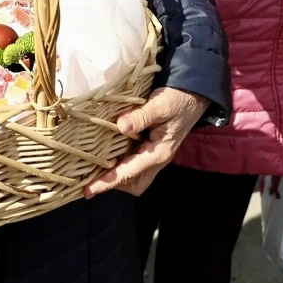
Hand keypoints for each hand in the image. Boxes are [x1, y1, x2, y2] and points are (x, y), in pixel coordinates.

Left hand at [84, 88, 208, 197]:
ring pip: (135, 176)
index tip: (89, 189)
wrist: (194, 93)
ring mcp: (156, 153)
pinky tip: (108, 151)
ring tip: (95, 166)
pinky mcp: (153, 146)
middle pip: (134, 184)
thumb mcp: (160, 105)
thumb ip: (141, 116)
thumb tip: (121, 126)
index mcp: (159, 153)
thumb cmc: (178, 99)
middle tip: (91, 176)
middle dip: (114, 183)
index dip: (108, 182)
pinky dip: (122, 162)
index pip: (129, 174)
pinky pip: (136, 162)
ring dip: (118, 174)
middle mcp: (157, 158)